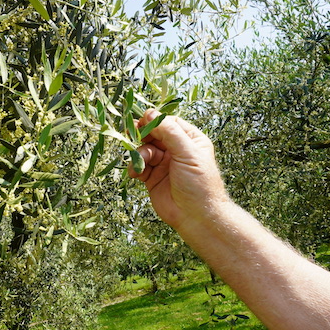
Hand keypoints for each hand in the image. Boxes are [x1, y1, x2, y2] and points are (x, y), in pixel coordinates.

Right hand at [128, 109, 227, 232]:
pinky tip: (135, 173)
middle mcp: (176, 150)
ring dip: (138, 154)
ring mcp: (164, 164)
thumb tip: (150, 113)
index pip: (169, 123)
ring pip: (144, 150)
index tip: (142, 120)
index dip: (155, 121)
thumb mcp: (187, 153)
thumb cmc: (199, 184)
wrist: (196, 216)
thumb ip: (169, 132)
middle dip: (142, 136)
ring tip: (139, 163)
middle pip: (154, 135)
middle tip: (131, 135)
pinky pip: (139, 166)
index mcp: (190, 140)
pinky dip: (135, 167)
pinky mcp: (152, 178)